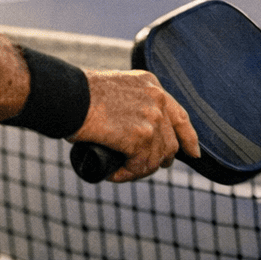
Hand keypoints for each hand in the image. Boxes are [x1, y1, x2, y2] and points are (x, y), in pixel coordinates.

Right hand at [70, 70, 199, 182]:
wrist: (68, 96)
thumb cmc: (79, 94)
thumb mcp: (115, 90)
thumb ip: (131, 104)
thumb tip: (133, 131)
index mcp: (152, 84)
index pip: (179, 115)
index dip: (188, 137)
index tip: (193, 153)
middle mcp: (157, 99)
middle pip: (170, 142)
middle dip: (159, 160)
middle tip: (142, 168)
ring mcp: (152, 118)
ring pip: (156, 158)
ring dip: (138, 170)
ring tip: (119, 171)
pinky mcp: (141, 136)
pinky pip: (140, 165)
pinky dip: (127, 174)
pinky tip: (114, 174)